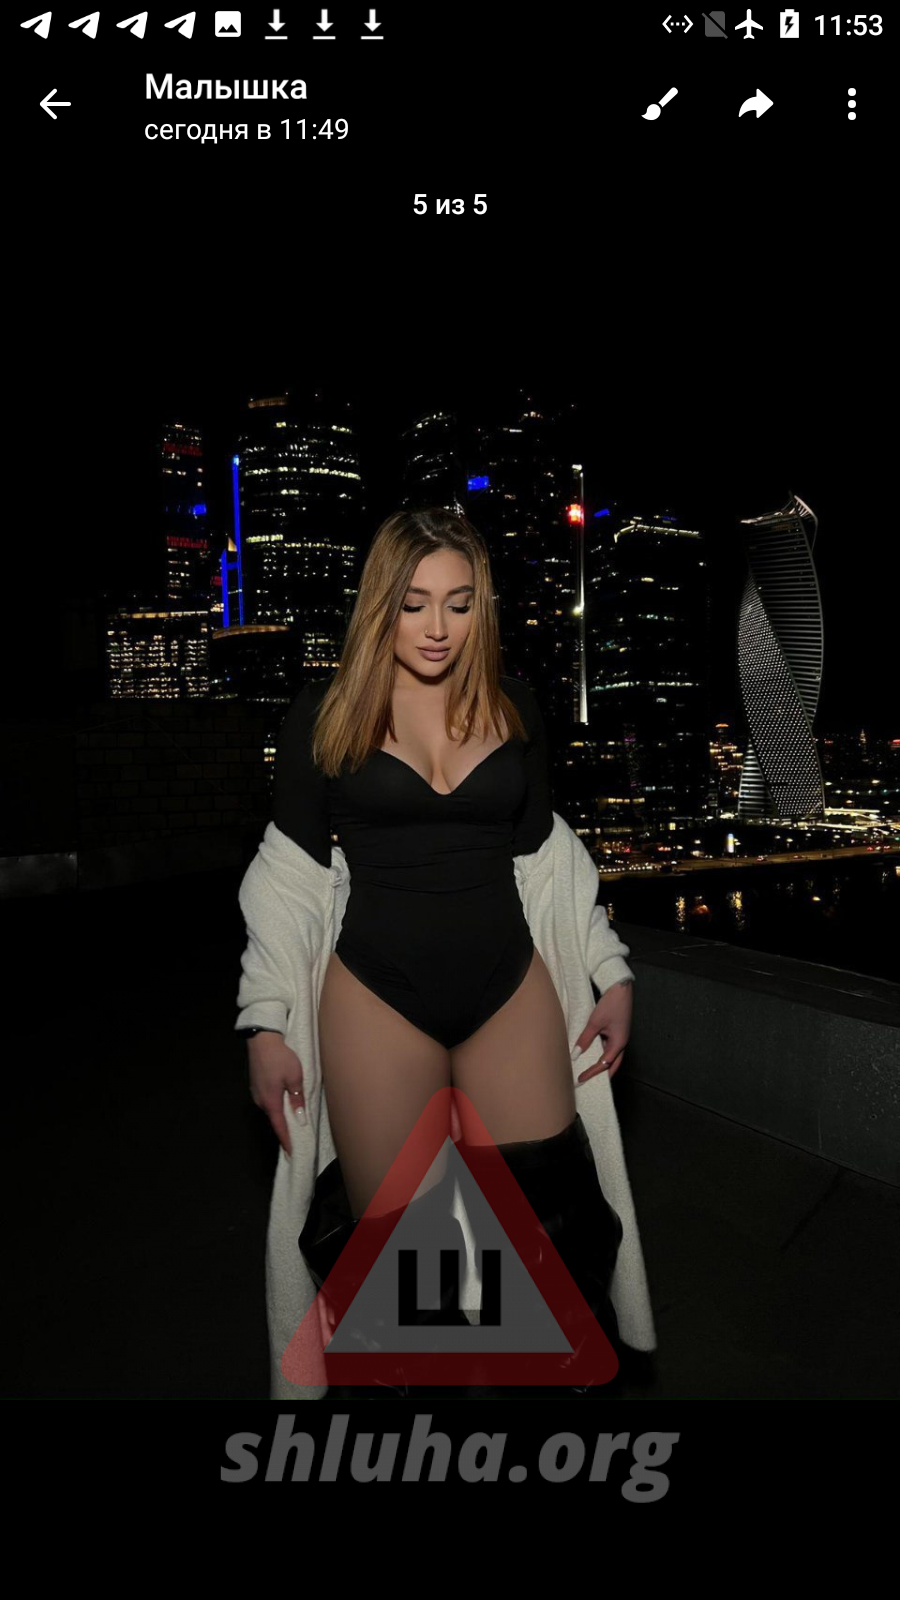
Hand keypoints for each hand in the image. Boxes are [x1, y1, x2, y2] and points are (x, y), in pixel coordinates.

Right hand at [247, 1033, 305, 1157]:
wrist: (262, 1039)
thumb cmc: (280, 1058)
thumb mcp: (295, 1077)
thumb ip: (297, 1099)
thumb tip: (299, 1118)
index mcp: (270, 1102)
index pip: (280, 1127)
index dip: (287, 1141)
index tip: (292, 1154)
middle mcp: (260, 1100)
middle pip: (275, 1119)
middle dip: (285, 1130)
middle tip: (296, 1140)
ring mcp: (256, 1092)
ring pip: (271, 1109)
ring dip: (281, 1116)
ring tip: (293, 1123)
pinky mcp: (256, 1085)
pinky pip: (268, 1100)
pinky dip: (277, 1105)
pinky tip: (285, 1103)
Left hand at [572, 981, 632, 1084]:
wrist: (620, 988)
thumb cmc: (611, 1004)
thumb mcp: (594, 1023)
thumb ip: (585, 1039)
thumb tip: (576, 1053)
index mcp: (619, 1043)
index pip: (604, 1064)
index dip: (592, 1072)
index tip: (581, 1078)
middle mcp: (621, 1042)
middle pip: (613, 1065)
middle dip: (602, 1074)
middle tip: (589, 1081)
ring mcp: (620, 1037)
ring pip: (612, 1056)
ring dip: (602, 1064)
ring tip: (590, 1070)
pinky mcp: (617, 1031)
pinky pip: (609, 1047)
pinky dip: (601, 1053)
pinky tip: (592, 1053)